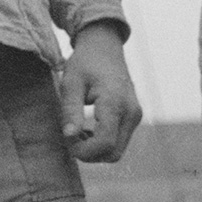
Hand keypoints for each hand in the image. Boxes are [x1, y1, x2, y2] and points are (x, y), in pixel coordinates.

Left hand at [57, 24, 141, 162]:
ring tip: (77, 131)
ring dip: (95, 149)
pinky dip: (103, 143)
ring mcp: (135, 116)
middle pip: (113, 153)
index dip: (83, 150)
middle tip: (70, 137)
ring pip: (117, 151)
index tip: (66, 139)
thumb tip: (68, 136)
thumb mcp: (71, 82)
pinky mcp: (133, 118)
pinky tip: (87, 130)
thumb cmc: (85, 63)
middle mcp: (131, 112)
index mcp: (115, 102)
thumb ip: (70, 110)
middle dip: (89, 153)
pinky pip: (119, 141)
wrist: (105, 48)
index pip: (105, 142)